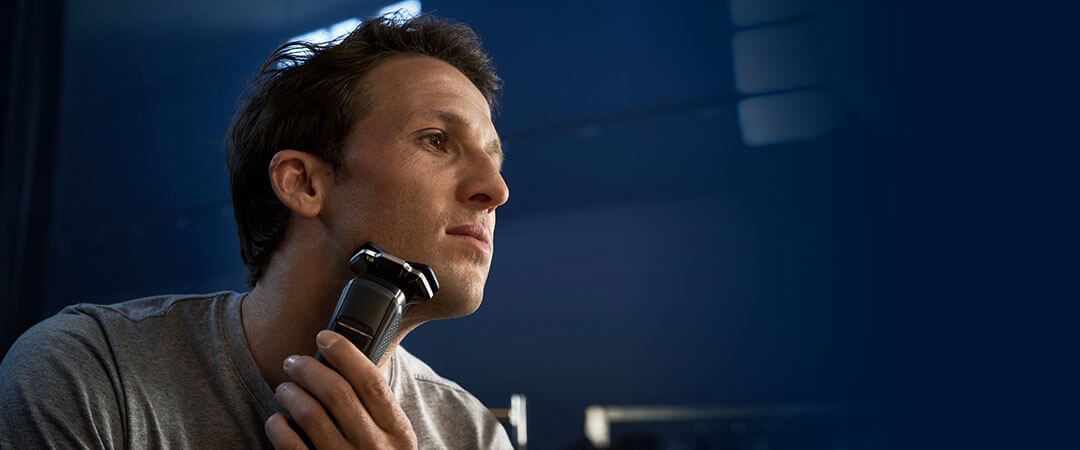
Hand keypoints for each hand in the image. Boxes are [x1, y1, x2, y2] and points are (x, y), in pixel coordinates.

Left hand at [264, 330, 417, 448]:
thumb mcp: (391, 438)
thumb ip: (377, 408)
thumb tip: (344, 362)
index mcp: (397, 432)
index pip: (370, 381)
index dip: (345, 353)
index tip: (325, 336)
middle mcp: (375, 448)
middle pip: (336, 392)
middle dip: (309, 368)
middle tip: (293, 361)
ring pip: (310, 415)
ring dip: (291, 394)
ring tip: (284, 389)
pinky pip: (290, 446)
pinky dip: (278, 427)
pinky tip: (276, 419)